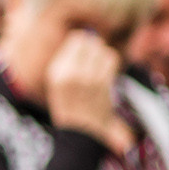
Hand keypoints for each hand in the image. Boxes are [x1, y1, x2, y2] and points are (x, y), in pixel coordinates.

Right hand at [45, 30, 130, 150]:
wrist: (80, 133)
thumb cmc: (70, 107)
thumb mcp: (58, 83)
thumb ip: (68, 60)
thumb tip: (85, 36)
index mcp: (56, 72)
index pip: (76, 39)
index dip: (83, 43)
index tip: (83, 54)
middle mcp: (70, 72)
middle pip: (90, 41)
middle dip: (94, 48)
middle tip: (92, 61)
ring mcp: (87, 77)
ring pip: (103, 50)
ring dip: (103, 55)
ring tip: (98, 67)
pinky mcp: (103, 83)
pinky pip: (111, 59)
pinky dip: (111, 63)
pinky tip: (105, 73)